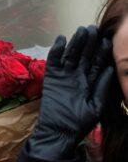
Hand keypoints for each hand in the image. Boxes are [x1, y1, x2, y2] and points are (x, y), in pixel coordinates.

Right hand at [27, 26, 113, 159]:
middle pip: (84, 55)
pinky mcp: (51, 78)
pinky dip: (56, 50)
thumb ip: (102, 87)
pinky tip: (61, 40)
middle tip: (93, 28)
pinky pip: (53, 61)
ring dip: (75, 42)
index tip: (107, 39)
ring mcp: (64, 76)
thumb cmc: (79, 123)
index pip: (98, 62)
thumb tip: (110, 68)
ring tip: (80, 30)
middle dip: (89, 42)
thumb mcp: (96, 106)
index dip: (102, 51)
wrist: (58, 132)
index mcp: (91, 82)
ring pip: (70, 55)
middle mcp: (78, 76)